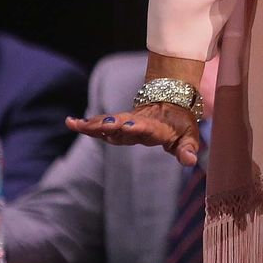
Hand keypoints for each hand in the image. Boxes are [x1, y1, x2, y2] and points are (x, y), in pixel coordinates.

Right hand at [68, 102, 201, 165]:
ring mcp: (128, 122)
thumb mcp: (190, 136)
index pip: (147, 128)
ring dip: (94, 124)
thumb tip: (190, 162)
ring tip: (76, 124)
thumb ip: (188, 149)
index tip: (129, 126)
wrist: (172, 101)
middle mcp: (139, 122)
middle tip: (97, 125)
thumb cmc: (181, 123)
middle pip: (123, 123)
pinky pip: (103, 124)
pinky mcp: (120, 123)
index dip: (139, 127)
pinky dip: (88, 124)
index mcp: (157, 127)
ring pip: (110, 123)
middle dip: (111, 124)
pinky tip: (71, 123)